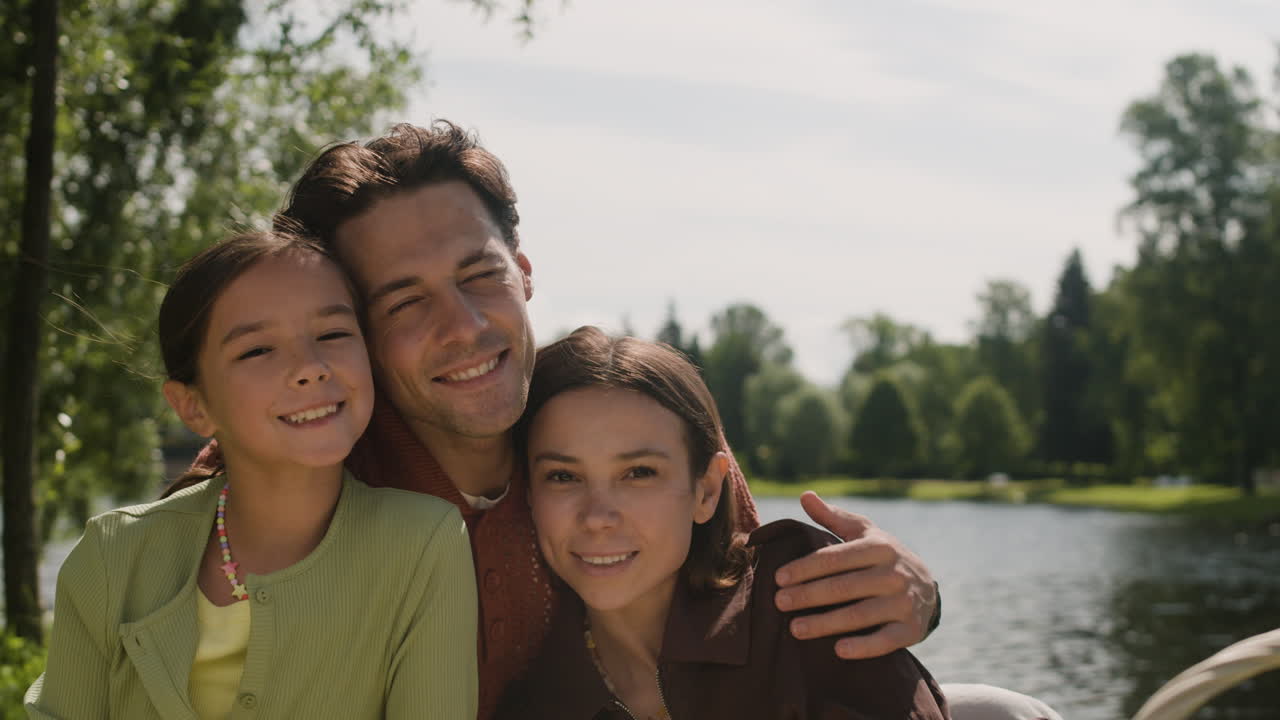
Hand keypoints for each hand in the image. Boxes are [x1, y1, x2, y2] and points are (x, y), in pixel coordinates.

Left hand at [774, 491, 937, 659]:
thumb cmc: (883, 557)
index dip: (804, 568)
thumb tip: (805, 495)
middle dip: (807, 595)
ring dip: (825, 623)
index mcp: (878, 547)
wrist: (927, 587)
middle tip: (778, 603)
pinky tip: (838, 650)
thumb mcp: (864, 533)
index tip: (778, 578)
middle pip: (843, 587)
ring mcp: (904, 602)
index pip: (834, 558)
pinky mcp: (911, 629)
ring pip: (859, 615)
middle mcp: (893, 573)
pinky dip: (863, 647)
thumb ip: (833, 517)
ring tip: (795, 629)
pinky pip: (885, 640)